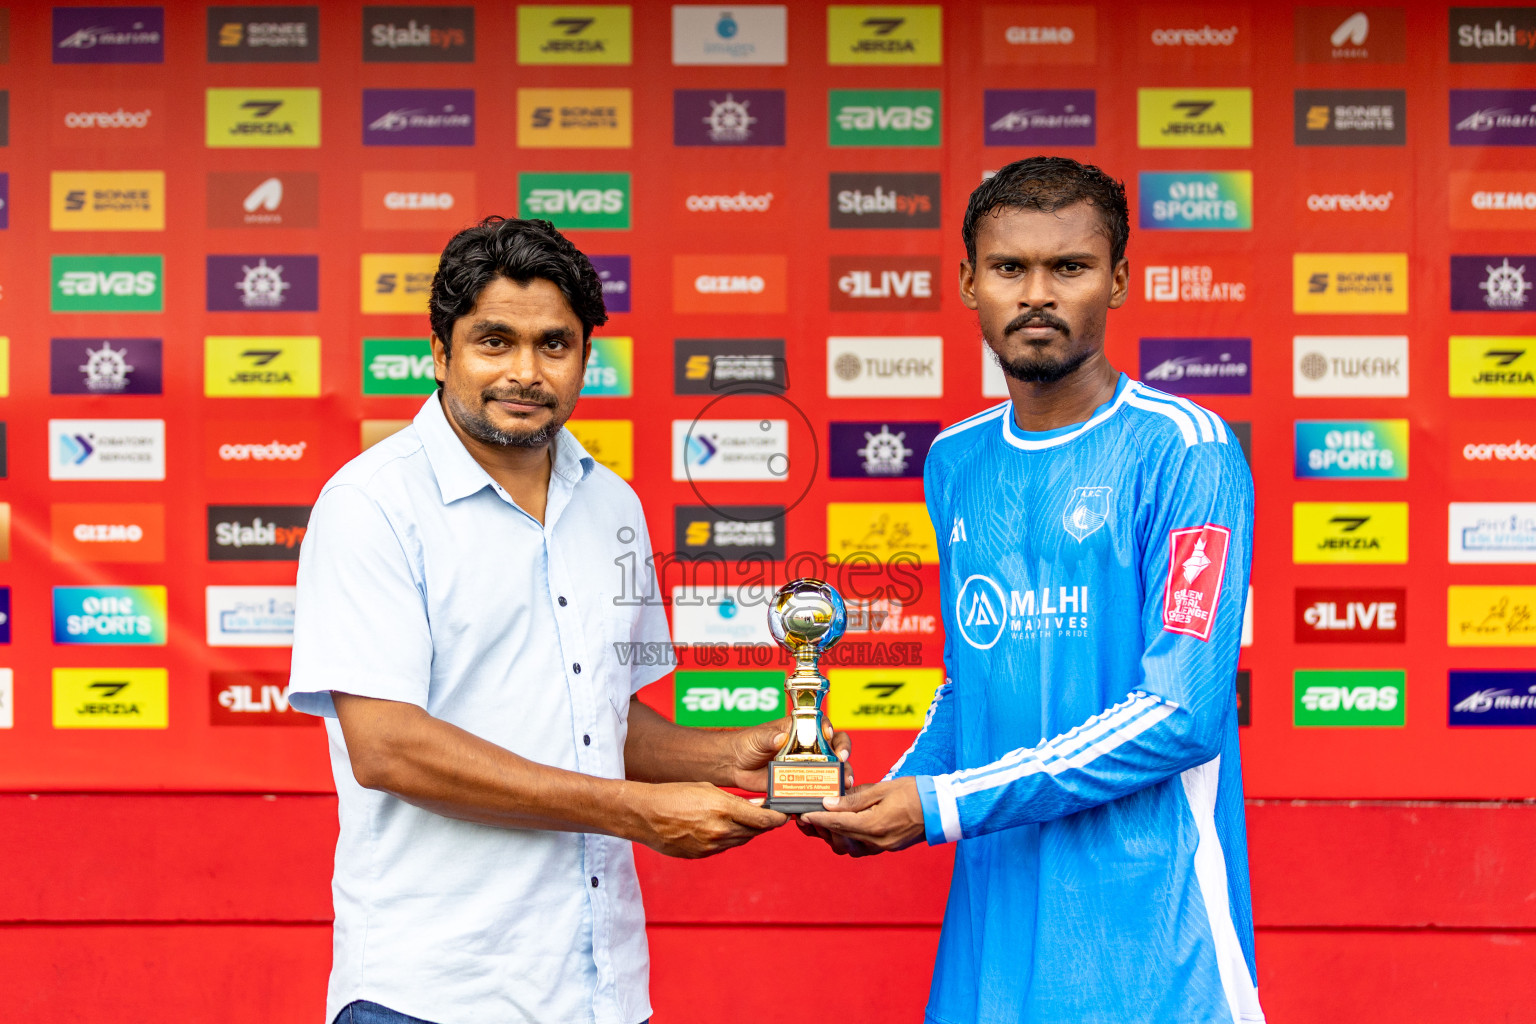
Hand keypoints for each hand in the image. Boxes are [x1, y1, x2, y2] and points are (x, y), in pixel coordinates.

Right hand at [625, 781, 786, 858]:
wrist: (645, 815)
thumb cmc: (674, 795)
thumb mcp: (708, 789)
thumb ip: (735, 801)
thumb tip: (756, 807)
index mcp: (724, 809)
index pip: (764, 819)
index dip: (778, 819)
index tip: (785, 816)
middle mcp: (720, 831)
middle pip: (755, 832)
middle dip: (764, 824)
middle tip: (770, 816)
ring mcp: (711, 846)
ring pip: (740, 840)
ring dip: (747, 831)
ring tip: (746, 820)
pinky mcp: (702, 855)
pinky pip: (724, 847)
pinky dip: (728, 838)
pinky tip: (723, 828)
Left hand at [726, 716, 851, 792]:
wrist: (735, 766)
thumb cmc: (746, 744)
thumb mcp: (757, 738)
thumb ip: (769, 737)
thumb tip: (781, 737)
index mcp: (800, 729)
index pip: (823, 725)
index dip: (831, 730)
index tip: (830, 738)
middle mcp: (808, 746)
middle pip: (835, 747)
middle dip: (843, 755)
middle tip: (843, 764)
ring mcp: (806, 765)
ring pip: (831, 769)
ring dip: (840, 776)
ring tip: (844, 785)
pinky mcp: (800, 782)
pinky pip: (817, 787)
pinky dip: (825, 793)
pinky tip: (829, 799)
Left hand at [798, 777, 925, 854]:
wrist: (942, 808)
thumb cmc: (914, 793)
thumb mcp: (882, 789)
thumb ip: (854, 798)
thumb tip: (829, 803)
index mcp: (874, 825)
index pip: (837, 824)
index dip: (817, 820)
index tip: (801, 815)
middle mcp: (876, 841)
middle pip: (839, 839)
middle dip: (821, 829)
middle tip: (806, 817)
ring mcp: (882, 847)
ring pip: (848, 848)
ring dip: (832, 837)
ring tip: (821, 823)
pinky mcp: (886, 848)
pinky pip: (860, 848)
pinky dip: (847, 839)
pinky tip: (841, 828)